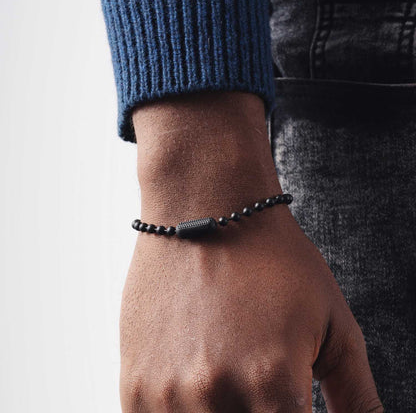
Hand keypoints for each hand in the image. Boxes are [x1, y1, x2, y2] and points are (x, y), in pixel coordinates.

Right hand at [120, 92, 382, 411]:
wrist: (205, 210)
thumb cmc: (271, 258)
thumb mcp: (334, 323)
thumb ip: (359, 396)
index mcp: (274, 389)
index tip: (288, 402)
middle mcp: (216, 399)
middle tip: (256, 385)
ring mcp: (166, 395)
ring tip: (224, 372)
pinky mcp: (133, 384)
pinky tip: (194, 383)